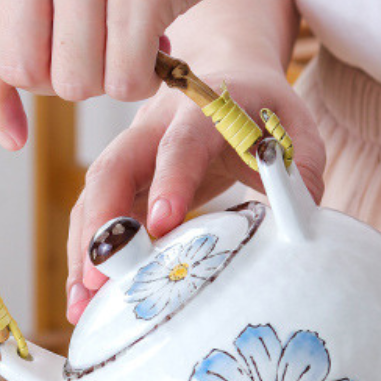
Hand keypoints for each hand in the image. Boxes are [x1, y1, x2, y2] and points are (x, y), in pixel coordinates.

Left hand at [0, 0, 241, 149]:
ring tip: (134, 40)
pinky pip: (123, 75)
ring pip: (74, 80)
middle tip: (98, 56)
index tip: (13, 135)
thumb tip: (2, 128)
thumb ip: (23, 25)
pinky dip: (140, 80)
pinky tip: (157, 48)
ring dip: (108, 80)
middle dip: (60, 82)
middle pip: (23, 66)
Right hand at [65, 67, 325, 321]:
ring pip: (91, 201)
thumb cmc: (257, 112)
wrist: (221, 76)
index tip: (162, 223)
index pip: (179, 145)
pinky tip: (82, 301)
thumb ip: (298, 168)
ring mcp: (126, 161)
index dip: (170, 181)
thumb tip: (298, 220)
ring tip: (82, 303)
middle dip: (101, 223)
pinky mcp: (116, 189)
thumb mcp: (291, 128)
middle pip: (111, 171)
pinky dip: (84, 261)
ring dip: (83, 253)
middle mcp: (149, 133)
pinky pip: (90, 223)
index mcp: (199, 112)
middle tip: (99, 275)